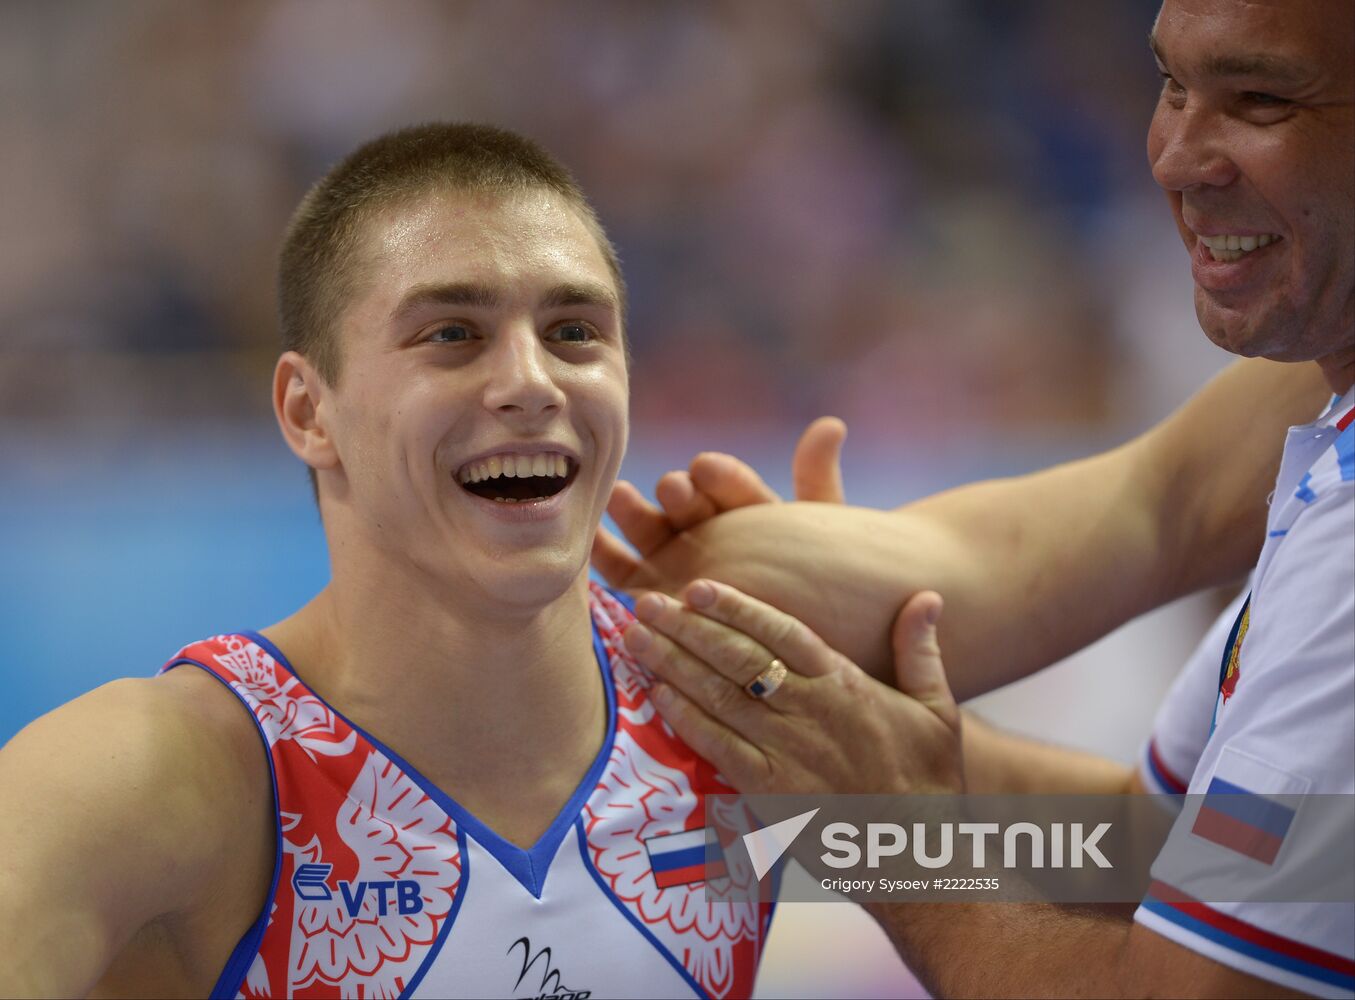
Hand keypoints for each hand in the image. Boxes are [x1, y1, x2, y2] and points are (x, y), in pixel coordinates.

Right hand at [591, 417, 846, 588]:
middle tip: (670, 487)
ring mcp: (677, 562)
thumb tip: (830, 424)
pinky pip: (622, 572)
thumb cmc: (829, 597)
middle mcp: (709, 531)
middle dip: (677, 495)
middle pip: (686, 506)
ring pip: (650, 531)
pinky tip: (585, 537)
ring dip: (633, 512)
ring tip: (619, 496)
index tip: (707, 469)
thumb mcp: (827, 537)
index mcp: (749, 511)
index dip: (720, 478)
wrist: (806, 664)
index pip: (733, 486)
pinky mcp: (651, 596)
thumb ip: (818, 484)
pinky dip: (602, 553)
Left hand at [620, 579, 963, 795]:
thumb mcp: (937, 709)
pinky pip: (718, 748)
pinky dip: (685, 719)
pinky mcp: (769, 793)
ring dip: (673, 665)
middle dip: (688, 627)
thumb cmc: (930, 782)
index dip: (738, 608)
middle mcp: (811, 713)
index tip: (699, 587)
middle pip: (737, 659)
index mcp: (846, 686)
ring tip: (636, 638)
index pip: (782, 633)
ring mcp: (787, 753)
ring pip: (719, 698)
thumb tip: (929, 596)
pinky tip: (656, 695)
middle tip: (647, 601)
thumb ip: (920, 650)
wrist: (919, 858)